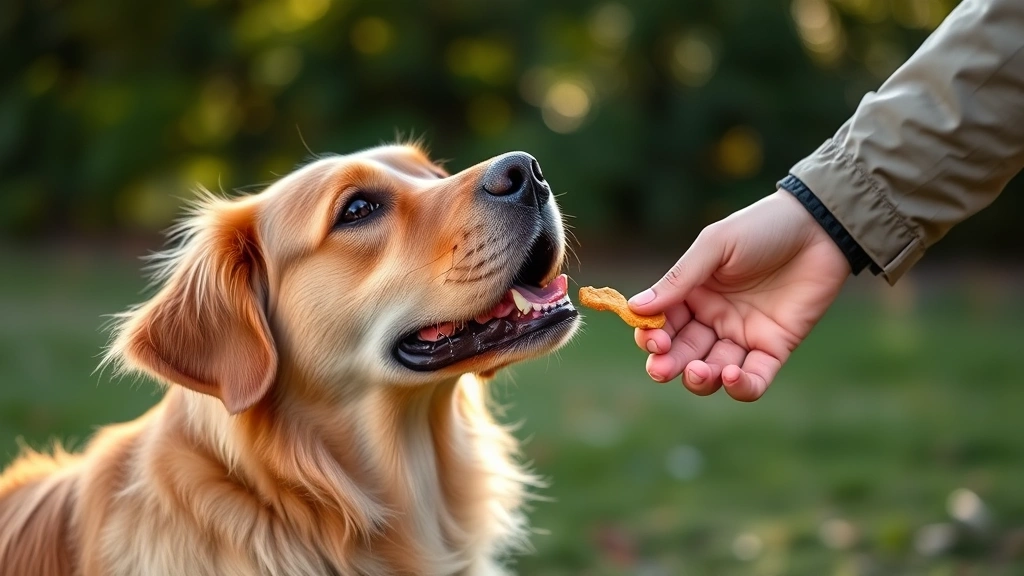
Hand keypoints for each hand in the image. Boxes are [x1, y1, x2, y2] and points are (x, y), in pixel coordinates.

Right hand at [628, 190, 850, 400]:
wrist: (820, 227)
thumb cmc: (762, 227)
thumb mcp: (714, 246)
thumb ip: (679, 280)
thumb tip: (635, 308)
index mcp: (693, 293)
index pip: (662, 324)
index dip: (652, 337)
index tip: (652, 340)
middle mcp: (714, 318)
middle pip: (682, 353)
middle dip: (668, 366)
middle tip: (662, 369)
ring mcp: (743, 335)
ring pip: (713, 371)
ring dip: (700, 379)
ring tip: (700, 371)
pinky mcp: (775, 347)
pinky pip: (754, 378)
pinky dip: (740, 386)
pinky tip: (733, 376)